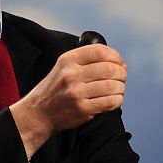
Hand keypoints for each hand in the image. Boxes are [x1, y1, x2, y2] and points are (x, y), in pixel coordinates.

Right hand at [10, 44, 126, 158]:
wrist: (40, 111)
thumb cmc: (56, 87)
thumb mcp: (64, 66)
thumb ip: (87, 60)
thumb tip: (119, 62)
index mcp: (68, 60)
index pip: (99, 51)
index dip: (115, 55)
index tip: (119, 61)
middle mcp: (71, 74)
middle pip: (109, 69)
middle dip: (121, 73)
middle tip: (122, 76)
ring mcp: (77, 93)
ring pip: (112, 86)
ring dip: (121, 87)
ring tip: (118, 88)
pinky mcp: (82, 109)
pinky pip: (109, 102)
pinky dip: (117, 100)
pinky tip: (114, 98)